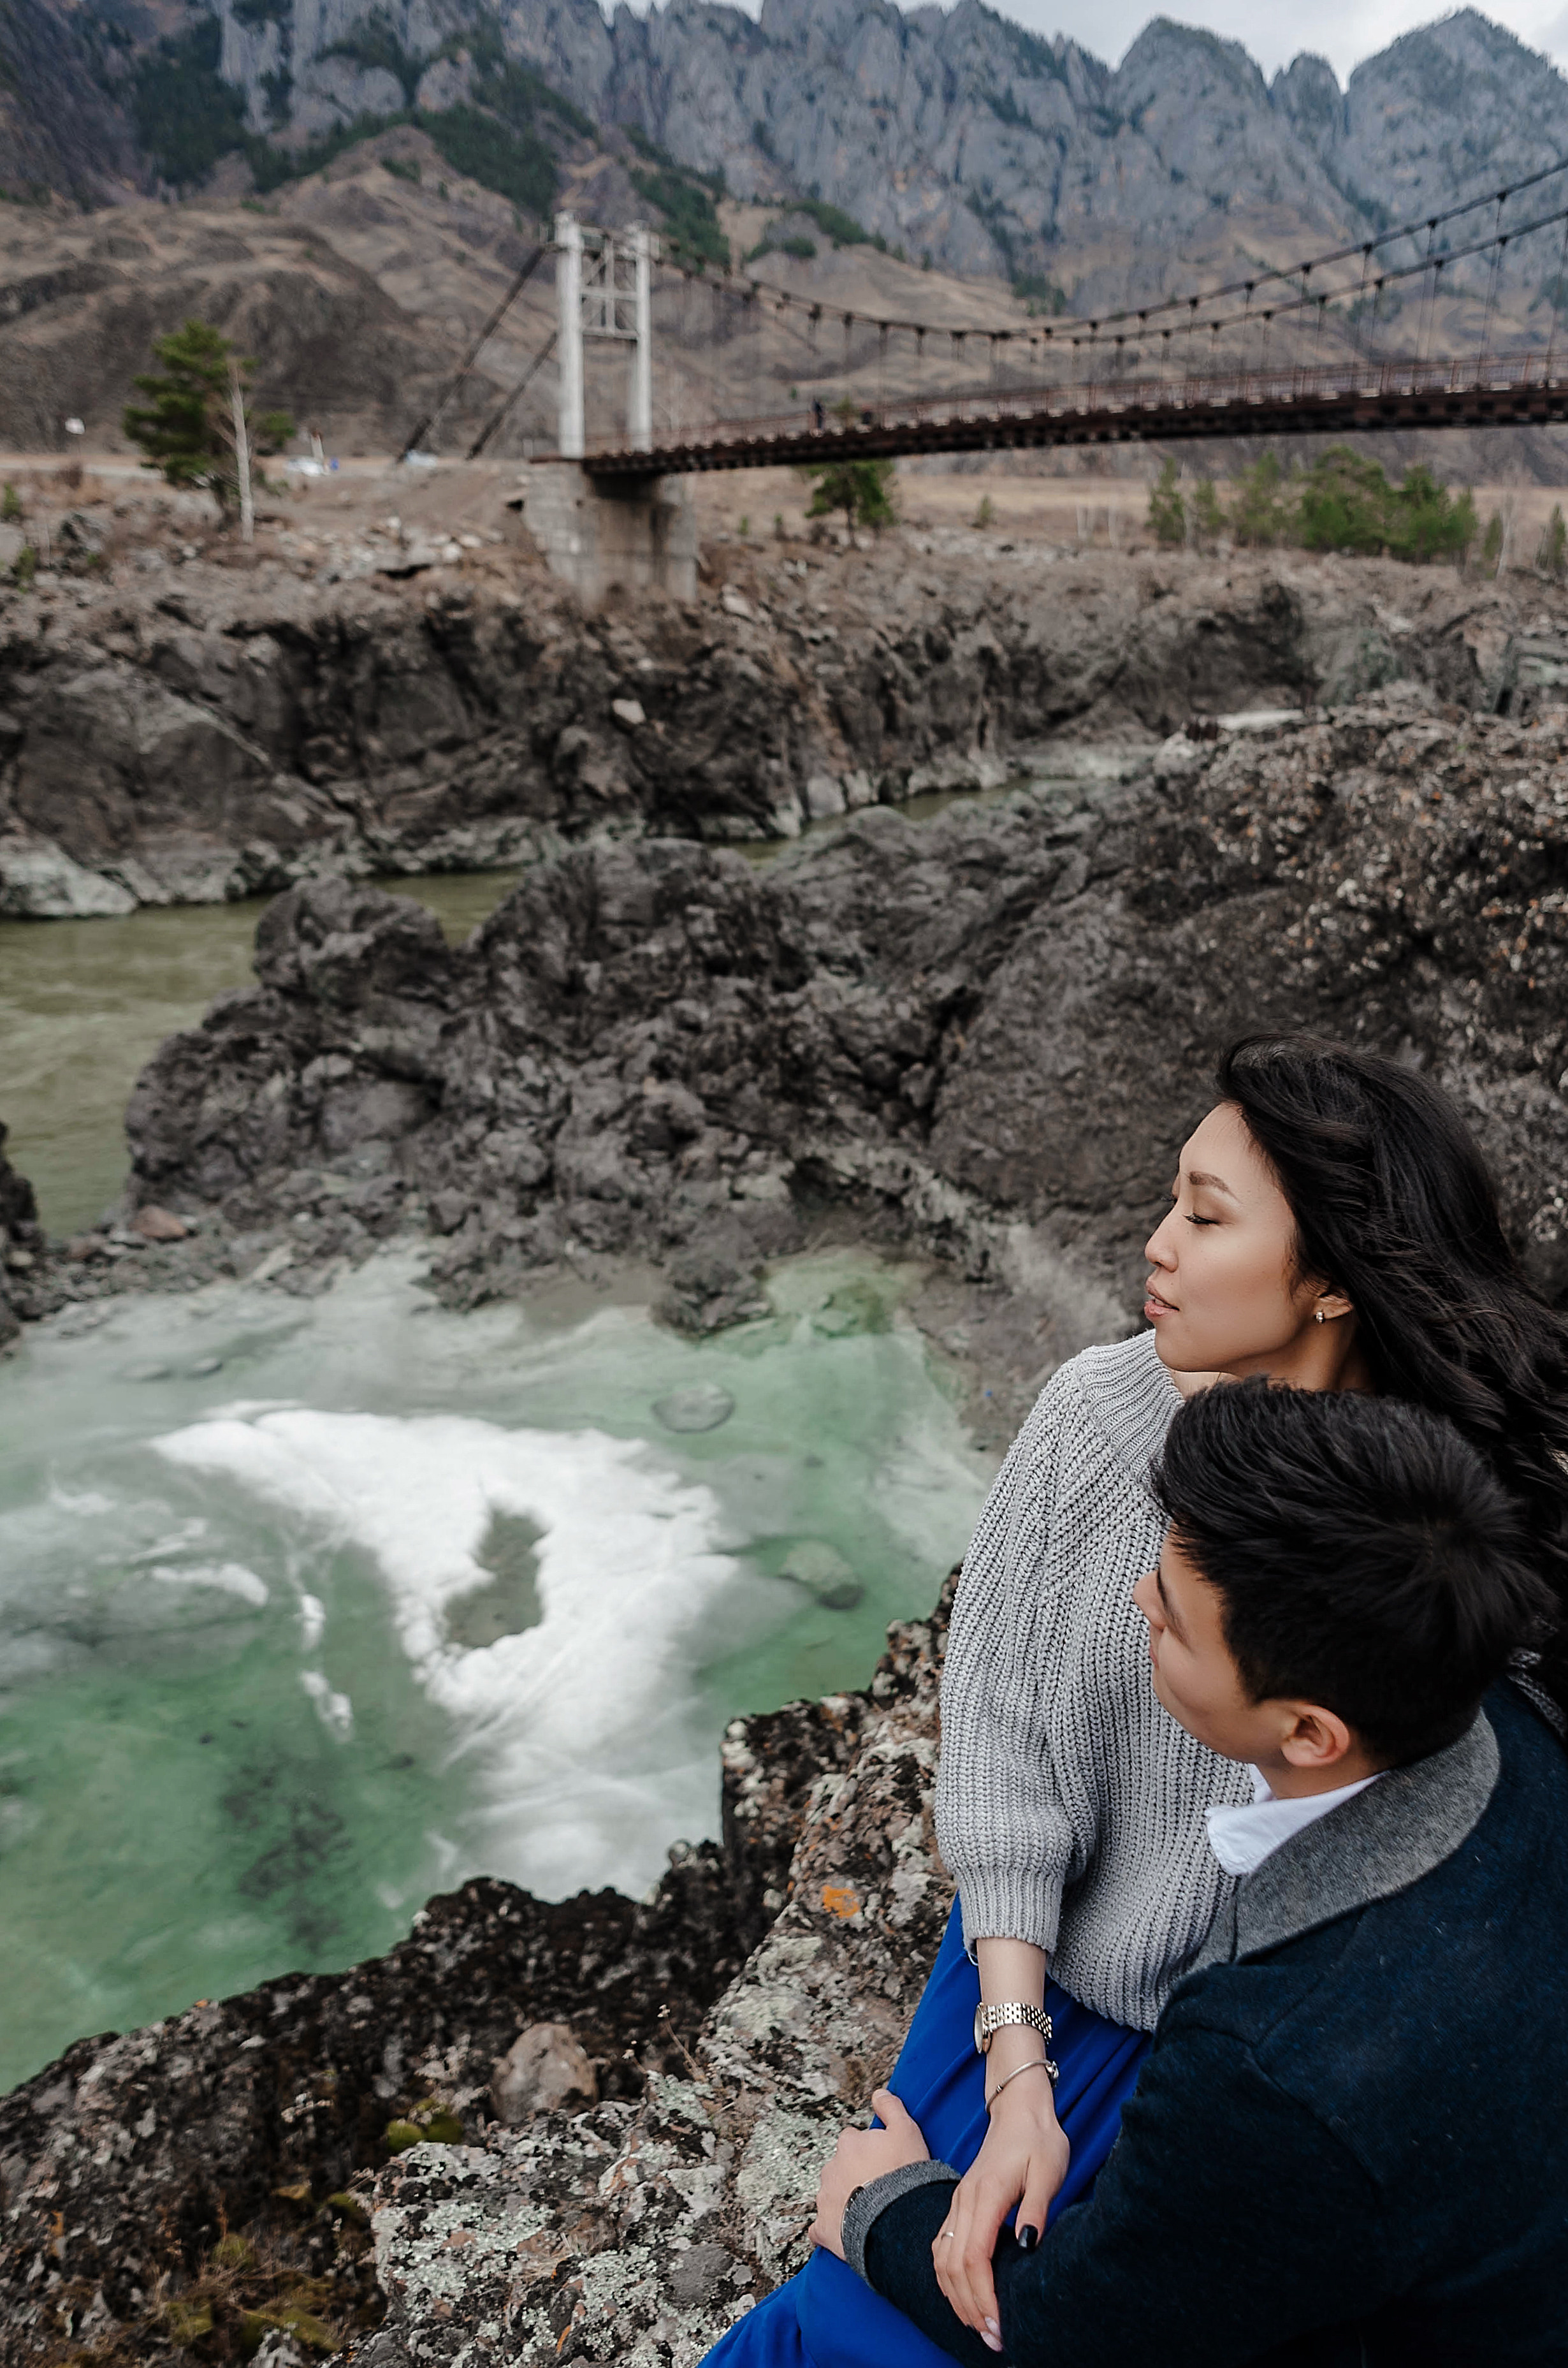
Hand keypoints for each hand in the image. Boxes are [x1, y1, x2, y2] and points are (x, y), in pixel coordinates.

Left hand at [809, 2089, 929, 2258]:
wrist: (897, 2220)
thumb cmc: (903, 2175)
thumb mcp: (907, 2131)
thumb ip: (891, 2108)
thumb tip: (879, 2093)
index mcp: (848, 2143)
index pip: (853, 2141)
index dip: (869, 2152)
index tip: (883, 2163)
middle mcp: (831, 2167)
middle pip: (841, 2167)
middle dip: (855, 2175)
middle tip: (878, 2188)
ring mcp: (825, 2198)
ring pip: (832, 2195)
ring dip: (845, 2201)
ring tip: (869, 2212)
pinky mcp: (823, 2227)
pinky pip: (820, 2228)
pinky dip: (830, 2229)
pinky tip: (844, 2233)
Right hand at [933, 2069, 1067, 2349]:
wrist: (1018, 2108)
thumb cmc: (1039, 2139)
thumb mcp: (1049, 2171)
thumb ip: (1037, 2209)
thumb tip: (1026, 2247)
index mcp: (985, 2194)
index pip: (974, 2257)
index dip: (983, 2297)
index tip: (998, 2327)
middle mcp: (964, 2200)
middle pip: (953, 2266)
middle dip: (970, 2308)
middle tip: (992, 2339)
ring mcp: (957, 2202)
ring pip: (941, 2258)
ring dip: (956, 2297)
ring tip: (977, 2326)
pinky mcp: (958, 2204)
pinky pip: (941, 2247)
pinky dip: (948, 2278)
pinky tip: (962, 2296)